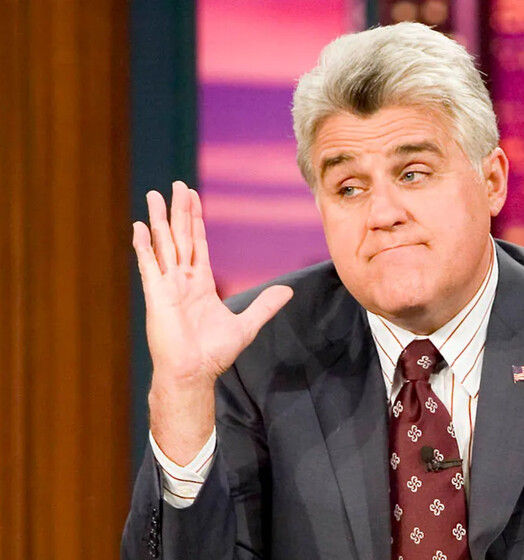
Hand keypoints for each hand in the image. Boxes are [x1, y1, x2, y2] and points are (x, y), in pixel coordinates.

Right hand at [133, 181, 292, 463]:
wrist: (194, 373)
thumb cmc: (214, 354)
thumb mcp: (246, 325)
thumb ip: (265, 305)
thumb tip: (288, 292)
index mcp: (200, 283)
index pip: (197, 243)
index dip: (196, 220)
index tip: (193, 197)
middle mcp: (182, 280)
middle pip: (181, 237)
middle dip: (179, 211)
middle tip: (176, 185)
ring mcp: (168, 286)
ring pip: (164, 245)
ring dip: (159, 220)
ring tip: (153, 196)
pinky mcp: (157, 295)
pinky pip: (150, 266)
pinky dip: (144, 247)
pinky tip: (139, 228)